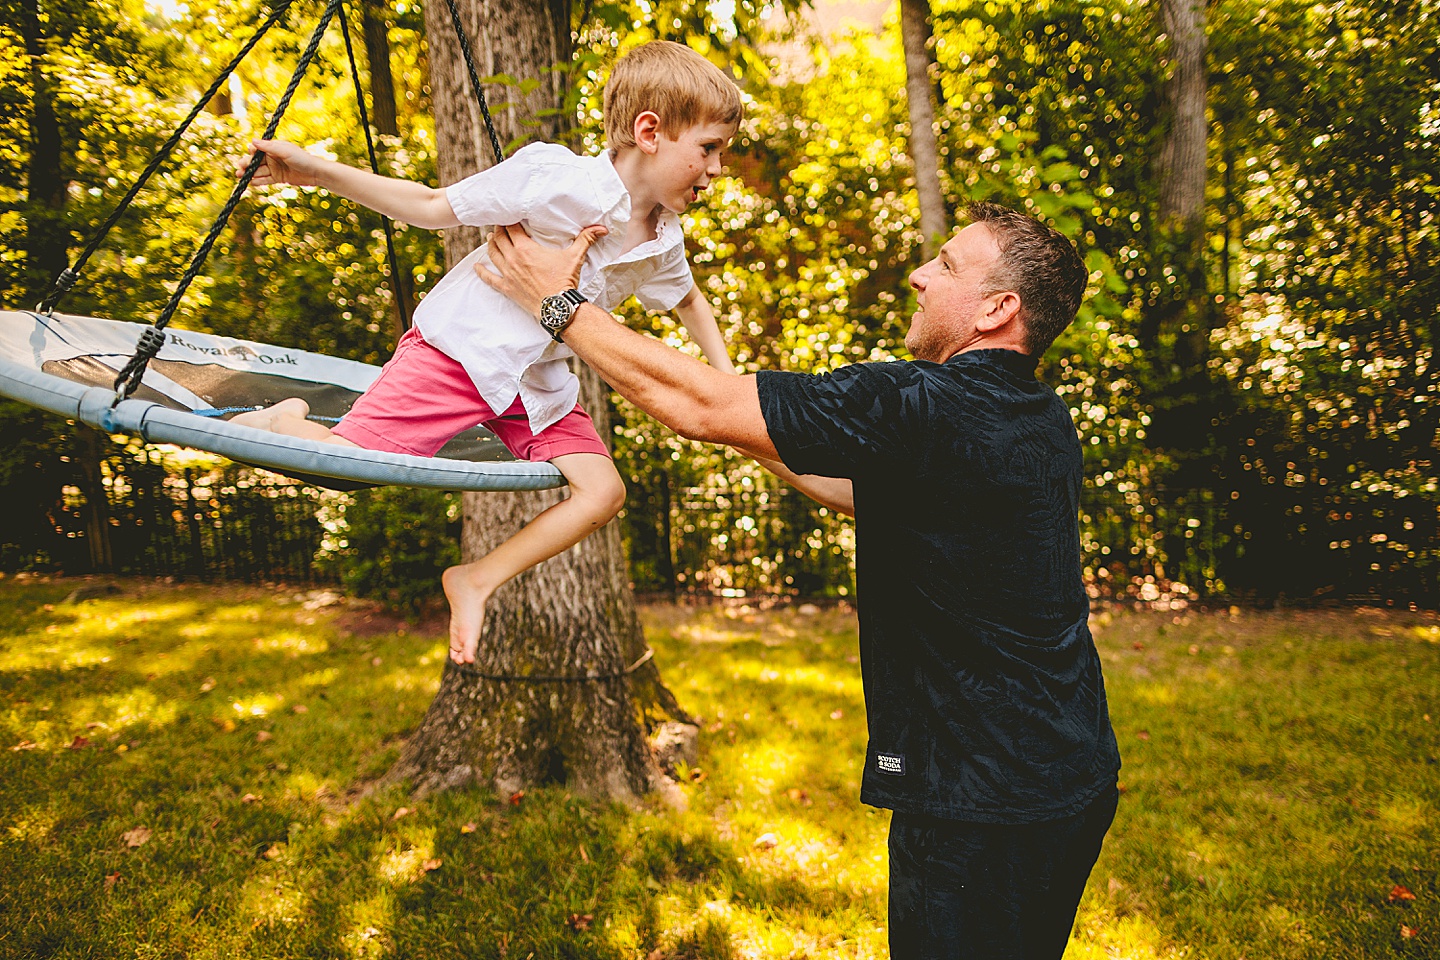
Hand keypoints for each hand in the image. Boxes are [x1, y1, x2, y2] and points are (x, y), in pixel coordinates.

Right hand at [236, 138, 321, 187]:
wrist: (315, 173)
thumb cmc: (302, 159)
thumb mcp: (285, 151)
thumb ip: (269, 147)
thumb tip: (253, 141)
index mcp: (274, 148)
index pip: (258, 149)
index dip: (252, 152)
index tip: (249, 154)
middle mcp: (273, 158)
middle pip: (256, 161)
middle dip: (247, 164)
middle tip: (239, 168)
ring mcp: (275, 168)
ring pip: (259, 171)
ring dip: (249, 173)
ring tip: (240, 176)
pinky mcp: (278, 178)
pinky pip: (266, 180)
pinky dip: (258, 181)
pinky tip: (250, 183)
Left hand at [477, 223, 607, 316]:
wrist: (557, 307)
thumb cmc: (565, 281)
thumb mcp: (575, 257)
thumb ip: (586, 239)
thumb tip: (603, 228)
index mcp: (526, 248)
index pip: (512, 228)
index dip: (509, 220)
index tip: (510, 215)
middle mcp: (513, 259)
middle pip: (499, 238)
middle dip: (499, 229)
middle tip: (500, 224)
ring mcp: (507, 274)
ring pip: (492, 254)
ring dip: (491, 244)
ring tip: (491, 238)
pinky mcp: (506, 287)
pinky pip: (489, 278)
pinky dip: (481, 272)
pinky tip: (476, 267)